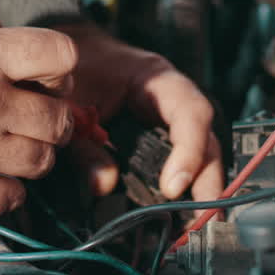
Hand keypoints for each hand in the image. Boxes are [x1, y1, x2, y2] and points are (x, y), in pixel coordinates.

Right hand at [0, 10, 76, 220]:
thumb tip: (12, 36)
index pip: (63, 56)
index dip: (58, 69)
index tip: (44, 79)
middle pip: (60, 116)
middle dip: (49, 117)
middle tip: (26, 118)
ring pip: (44, 158)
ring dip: (30, 153)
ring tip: (3, 147)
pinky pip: (15, 195)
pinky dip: (6, 188)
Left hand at [51, 21, 222, 200]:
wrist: (67, 53)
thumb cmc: (73, 68)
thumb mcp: (70, 101)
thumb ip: (83, 144)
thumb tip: (105, 184)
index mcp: (156, 77)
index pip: (190, 112)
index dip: (188, 152)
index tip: (172, 187)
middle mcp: (172, 96)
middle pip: (205, 137)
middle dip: (207, 178)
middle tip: (201, 217)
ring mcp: (170, 115)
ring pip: (200, 150)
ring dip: (201, 185)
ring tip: (196, 221)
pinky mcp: (160, 133)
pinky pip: (181, 157)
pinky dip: (185, 183)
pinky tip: (181, 210)